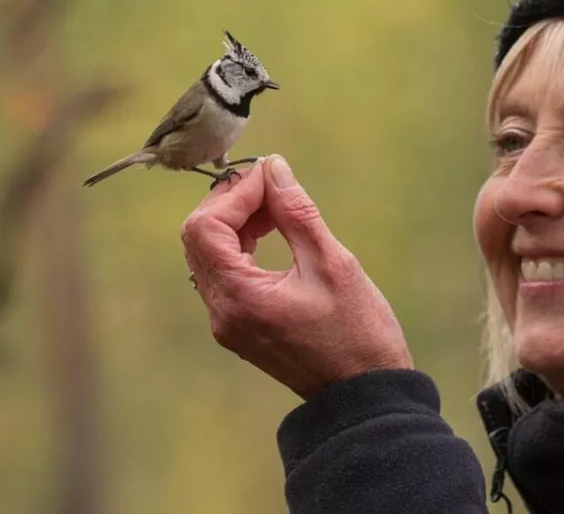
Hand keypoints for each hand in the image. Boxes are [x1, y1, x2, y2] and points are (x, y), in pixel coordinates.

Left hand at [180, 155, 413, 399]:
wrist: (364, 395)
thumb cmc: (357, 332)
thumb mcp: (331, 263)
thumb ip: (296, 212)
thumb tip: (273, 168)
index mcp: (239, 298)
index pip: (206, 228)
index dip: (235, 192)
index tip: (272, 175)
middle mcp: (222, 312)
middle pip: (199, 238)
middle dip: (231, 201)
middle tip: (272, 183)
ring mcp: (228, 321)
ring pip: (209, 252)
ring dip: (237, 219)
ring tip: (279, 203)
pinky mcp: (241, 323)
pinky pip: (225, 270)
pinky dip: (242, 241)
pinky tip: (275, 229)